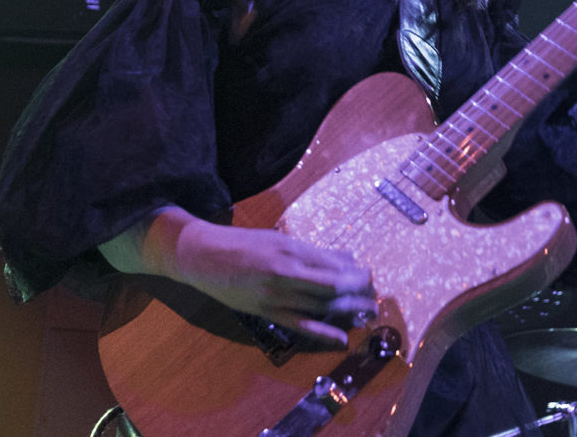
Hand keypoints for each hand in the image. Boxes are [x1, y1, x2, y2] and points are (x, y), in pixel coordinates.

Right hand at [175, 221, 376, 346]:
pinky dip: (322, 332)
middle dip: (359, 292)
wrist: (202, 256)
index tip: (369, 276)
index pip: (334, 264)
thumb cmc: (243, 243)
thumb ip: (312, 251)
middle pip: (333, 286)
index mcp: (291, 250)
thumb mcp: (279, 239)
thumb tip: (345, 257)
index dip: (356, 273)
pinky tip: (341, 338)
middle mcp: (286, 272)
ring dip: (348, 311)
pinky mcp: (266, 312)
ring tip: (367, 314)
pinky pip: (299, 324)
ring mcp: (275, 295)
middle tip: (374, 297)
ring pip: (320, 306)